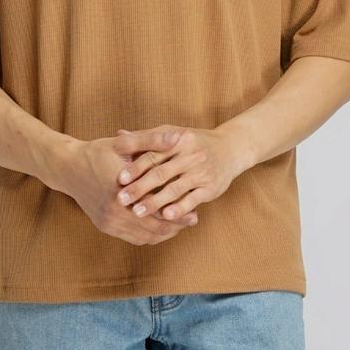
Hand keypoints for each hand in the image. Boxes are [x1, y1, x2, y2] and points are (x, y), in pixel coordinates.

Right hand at [62, 132, 199, 245]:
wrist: (67, 168)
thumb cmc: (97, 152)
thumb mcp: (124, 143)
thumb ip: (152, 140)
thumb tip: (178, 137)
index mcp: (121, 193)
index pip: (157, 210)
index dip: (178, 212)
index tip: (196, 210)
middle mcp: (114, 213)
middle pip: (153, 228)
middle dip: (175, 225)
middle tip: (193, 218)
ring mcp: (108, 223)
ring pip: (144, 237)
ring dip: (164, 232)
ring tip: (180, 224)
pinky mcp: (104, 227)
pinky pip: (133, 238)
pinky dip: (149, 235)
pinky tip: (160, 227)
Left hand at [111, 125, 248, 221]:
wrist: (230, 148)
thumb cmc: (193, 142)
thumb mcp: (172, 134)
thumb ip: (146, 137)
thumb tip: (118, 135)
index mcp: (177, 139)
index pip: (153, 154)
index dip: (135, 167)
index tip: (119, 179)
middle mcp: (190, 154)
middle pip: (161, 173)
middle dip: (140, 187)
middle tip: (121, 200)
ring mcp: (201, 171)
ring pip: (175, 188)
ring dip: (155, 202)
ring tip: (137, 212)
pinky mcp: (210, 187)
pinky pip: (193, 199)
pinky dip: (179, 208)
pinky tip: (165, 216)